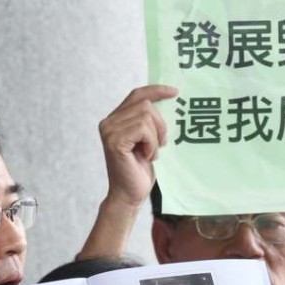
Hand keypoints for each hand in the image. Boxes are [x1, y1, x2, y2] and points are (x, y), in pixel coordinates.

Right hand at [99, 84, 178, 210]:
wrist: (130, 194)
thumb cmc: (140, 170)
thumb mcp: (148, 140)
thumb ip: (149, 121)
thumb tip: (168, 100)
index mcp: (116, 119)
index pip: (137, 95)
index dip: (156, 90)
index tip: (175, 91)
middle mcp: (108, 122)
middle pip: (145, 105)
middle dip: (160, 124)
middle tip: (161, 144)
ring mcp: (109, 130)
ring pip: (146, 117)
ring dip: (156, 138)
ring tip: (150, 153)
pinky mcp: (114, 141)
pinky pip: (143, 130)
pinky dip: (152, 145)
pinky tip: (146, 157)